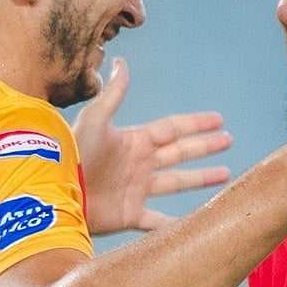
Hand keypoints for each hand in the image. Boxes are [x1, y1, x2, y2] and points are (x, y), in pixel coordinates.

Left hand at [73, 58, 232, 235]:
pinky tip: (192, 224)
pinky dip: (174, 225)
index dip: (195, 124)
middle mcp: (138, 164)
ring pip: (176, 183)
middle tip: (228, 141)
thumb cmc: (75, 153)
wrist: (57, 190)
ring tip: (225, 176)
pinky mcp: (129, 215)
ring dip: (199, 179)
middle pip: (179, 153)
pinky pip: (157, 222)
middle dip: (204, 147)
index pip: (172, 129)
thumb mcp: (95, 119)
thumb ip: (113, 94)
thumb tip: (121, 62)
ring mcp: (135, 190)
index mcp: (134, 141)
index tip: (218, 119)